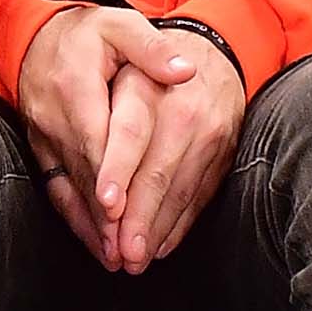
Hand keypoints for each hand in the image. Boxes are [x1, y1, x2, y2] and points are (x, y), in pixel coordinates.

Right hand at [17, 5, 199, 261]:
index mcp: (77, 86)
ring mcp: (45, 137)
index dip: (107, 174)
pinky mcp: (41, 150)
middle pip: (83, 173)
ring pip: (69, 187)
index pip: (94, 138)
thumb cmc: (87, 31)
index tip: (118, 206)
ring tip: (115, 258)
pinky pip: (56, 189)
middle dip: (104, 216)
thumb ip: (151, 49)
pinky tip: (93, 241)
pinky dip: (75, 217)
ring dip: (91, 225)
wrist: (35, 33)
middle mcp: (55, 117)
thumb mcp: (121, 25)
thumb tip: (184, 70)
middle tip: (128, 251)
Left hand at [93, 47, 246, 271]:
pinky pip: (201, 196)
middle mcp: (183, 112)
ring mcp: (210, 136)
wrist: (211, 51)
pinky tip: (162, 244)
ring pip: (181, 191)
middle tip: (122, 254)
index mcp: (149, 86)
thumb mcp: (118, 52)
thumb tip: (88, 145)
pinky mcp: (223, 154)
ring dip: (157, 230)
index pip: (131, 133)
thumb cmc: (146, 64)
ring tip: (136, 259)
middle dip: (138, 218)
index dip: (118, 171)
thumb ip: (92, 100)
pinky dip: (180, 224)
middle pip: (158, 173)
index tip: (105, 204)